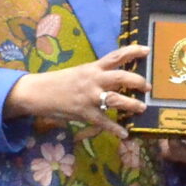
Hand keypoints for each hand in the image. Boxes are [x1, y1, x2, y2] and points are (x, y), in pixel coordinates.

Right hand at [6, 45, 150, 139]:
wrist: (38, 92)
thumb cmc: (60, 82)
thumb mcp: (80, 72)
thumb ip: (97, 74)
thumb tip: (115, 78)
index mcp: (93, 68)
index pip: (116, 56)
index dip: (132, 51)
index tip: (147, 50)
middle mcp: (94, 80)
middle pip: (121, 77)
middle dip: (137, 81)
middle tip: (148, 86)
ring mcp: (90, 97)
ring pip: (116, 99)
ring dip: (131, 104)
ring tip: (141, 108)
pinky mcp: (84, 113)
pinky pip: (103, 122)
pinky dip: (115, 129)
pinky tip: (124, 134)